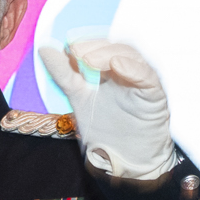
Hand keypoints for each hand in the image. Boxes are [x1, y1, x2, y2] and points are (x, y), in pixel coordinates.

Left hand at [38, 39, 174, 180]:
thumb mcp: (78, 96)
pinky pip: (147, 76)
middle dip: (94, 47)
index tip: (66, 46)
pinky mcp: (154, 94)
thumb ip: (64, 74)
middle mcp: (126, 70)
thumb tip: (45, 49)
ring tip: (89, 59)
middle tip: (75, 51)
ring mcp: (141, 80)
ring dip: (109, 54)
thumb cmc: (106, 127)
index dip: (84, 42)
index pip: (98, 46)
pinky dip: (133, 68)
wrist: (126, 157)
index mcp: (108, 69)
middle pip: (114, 48)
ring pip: (131, 56)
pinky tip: (117, 65)